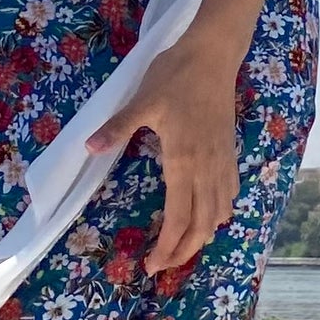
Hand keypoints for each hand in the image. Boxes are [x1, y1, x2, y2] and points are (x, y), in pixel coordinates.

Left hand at [84, 32, 241, 275]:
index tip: (151, 264)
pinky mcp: (230, 152)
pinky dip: (219, 213)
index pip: (178, 219)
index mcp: (183, 162)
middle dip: (182, 252)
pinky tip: (208, 215)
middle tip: (161, 265)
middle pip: (202, 226)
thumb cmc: (175, 75)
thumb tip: (89, 148)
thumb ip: (117, 128)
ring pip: (219, 214)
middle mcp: (207, 169)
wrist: (213, 53)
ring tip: (181, 247)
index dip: (167, 248)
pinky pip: (229, 194)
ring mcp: (222, 161)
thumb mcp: (141, 101)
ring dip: (201, 236)